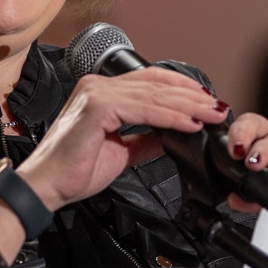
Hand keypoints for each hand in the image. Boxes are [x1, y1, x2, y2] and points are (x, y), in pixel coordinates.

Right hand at [17, 68, 228, 210]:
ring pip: (154, 96)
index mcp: (101, 91)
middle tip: (219, 108)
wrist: (47, 187)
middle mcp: (98, 85)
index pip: (150, 80)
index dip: (182, 89)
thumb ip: (146, 138)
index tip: (207, 102)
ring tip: (212, 115)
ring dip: (189, 106)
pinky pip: (145, 110)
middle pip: (156, 85)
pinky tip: (190, 124)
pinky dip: (171, 117)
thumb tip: (173, 134)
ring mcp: (96, 93)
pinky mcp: (98, 108)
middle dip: (193, 97)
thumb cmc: (74, 170)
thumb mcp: (121, 152)